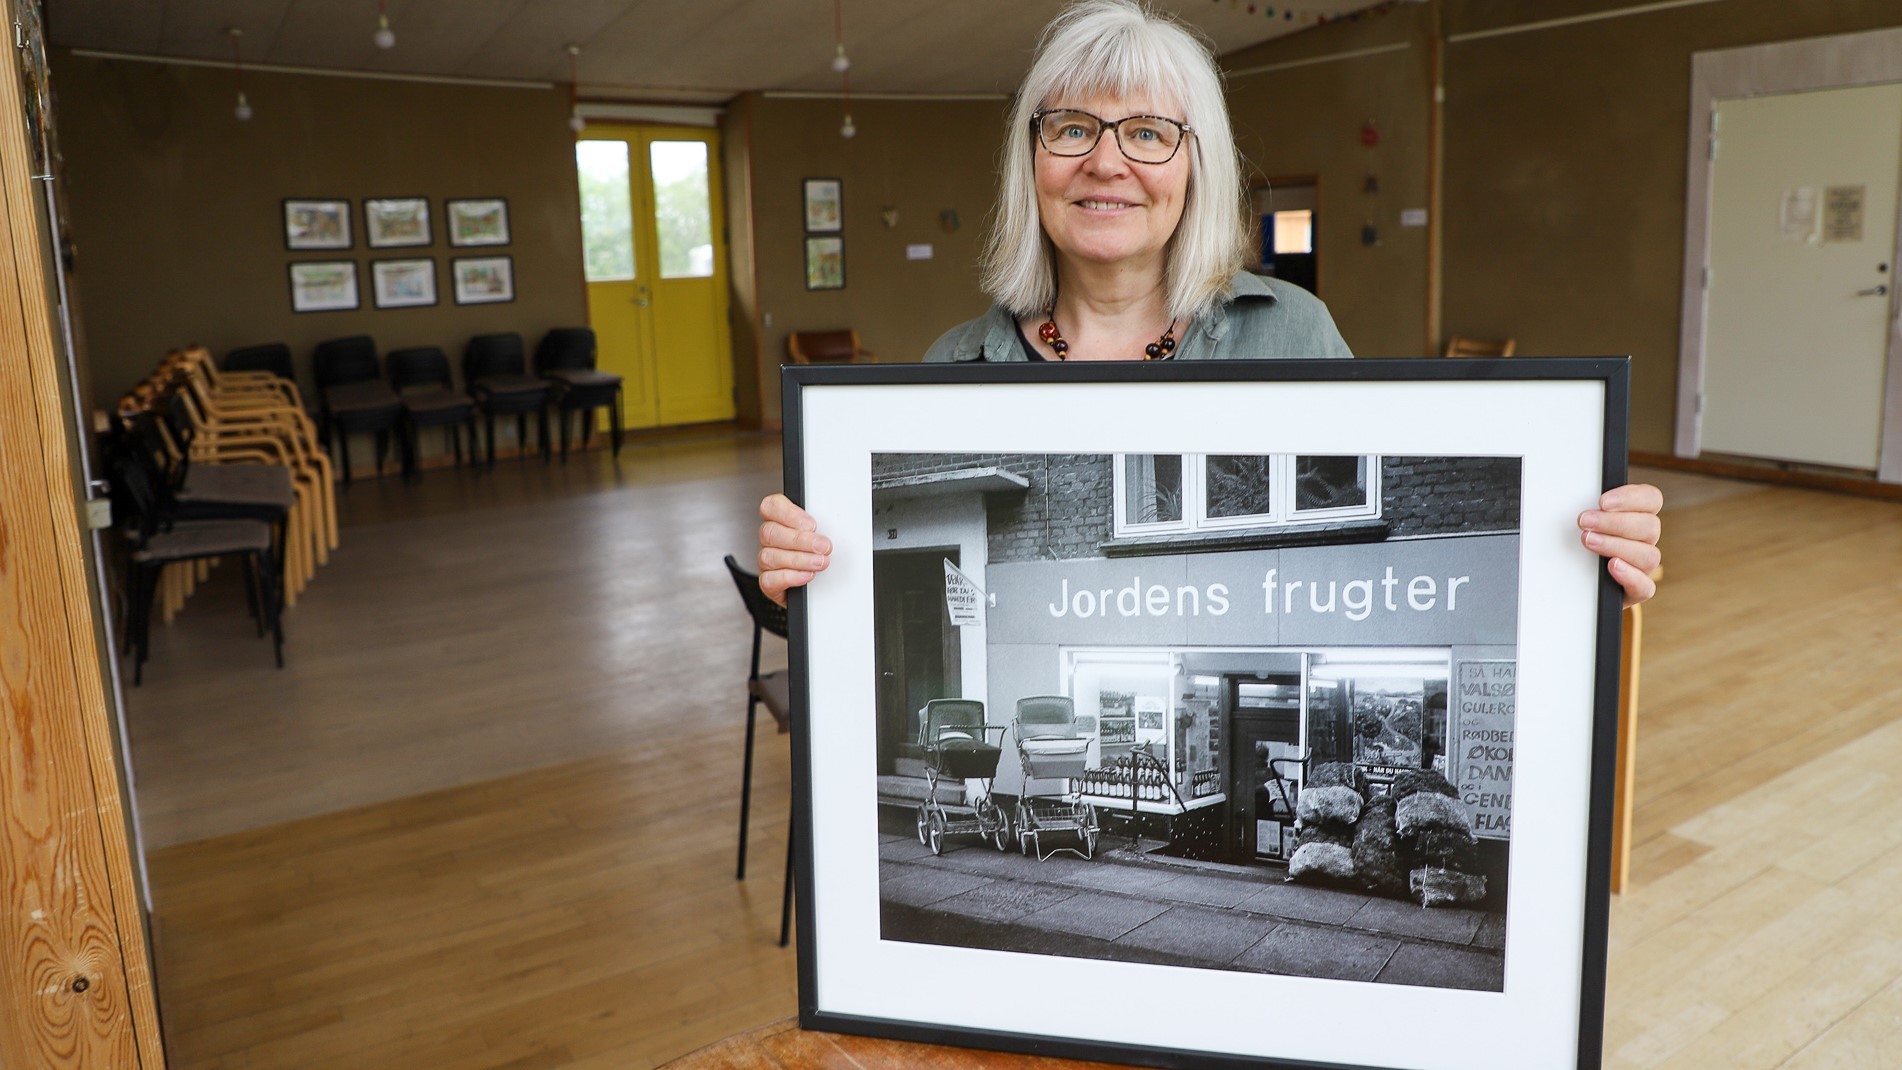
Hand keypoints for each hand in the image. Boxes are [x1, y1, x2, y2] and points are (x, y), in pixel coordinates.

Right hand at [758, 493, 831, 606]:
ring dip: (799, 559)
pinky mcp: (769, 583)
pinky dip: (790, 577)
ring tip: (820, 562)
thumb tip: (837, 523)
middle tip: (823, 546)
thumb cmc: (822, 553)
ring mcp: (766, 562)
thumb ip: (824, 524)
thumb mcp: (825, 533)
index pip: (772, 506)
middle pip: (770, 532)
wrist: (823, 585)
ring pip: (769, 556)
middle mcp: (770, 540)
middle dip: (800, 540)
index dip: (789, 513)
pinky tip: (807, 575)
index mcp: (780, 520)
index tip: (812, 524)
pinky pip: (769, 579)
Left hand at [1578, 483, 1661, 607]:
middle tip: (1584, 521)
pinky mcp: (1635, 590)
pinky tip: (1611, 566)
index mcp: (1638, 515)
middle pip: (1650, 526)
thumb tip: (1568, 492)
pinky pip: (1645, 586)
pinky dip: (1630, 576)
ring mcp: (1642, 566)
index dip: (1631, 498)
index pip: (1651, 499)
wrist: (1570, 580)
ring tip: (1588, 541)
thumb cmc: (1576, 543)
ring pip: (1649, 555)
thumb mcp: (1580, 520)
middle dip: (1614, 522)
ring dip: (1616, 545)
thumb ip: (1586, 506)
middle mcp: (1644, 540)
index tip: (1602, 501)